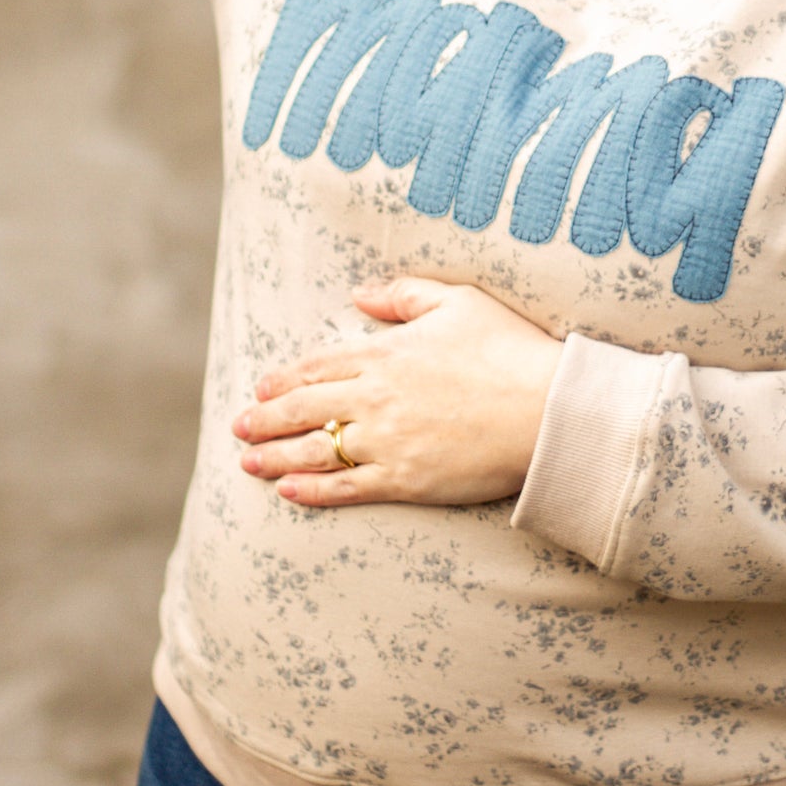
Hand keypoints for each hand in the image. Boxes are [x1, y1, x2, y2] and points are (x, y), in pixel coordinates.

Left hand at [232, 277, 561, 511]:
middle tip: (239, 428)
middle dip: (264, 419)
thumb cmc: (510, 349)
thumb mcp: (459, 302)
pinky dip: (312, 490)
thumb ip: (405, 295)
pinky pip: (346, 487)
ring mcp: (387, 441)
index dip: (284, 379)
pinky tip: (288, 492)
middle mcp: (376, 398)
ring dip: (275, 457)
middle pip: (303, 409)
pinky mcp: (405, 480)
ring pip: (315, 450)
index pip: (317, 366)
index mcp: (385, 353)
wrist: (547, 409)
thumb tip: (360, 293)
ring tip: (248, 463)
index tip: (261, 388)